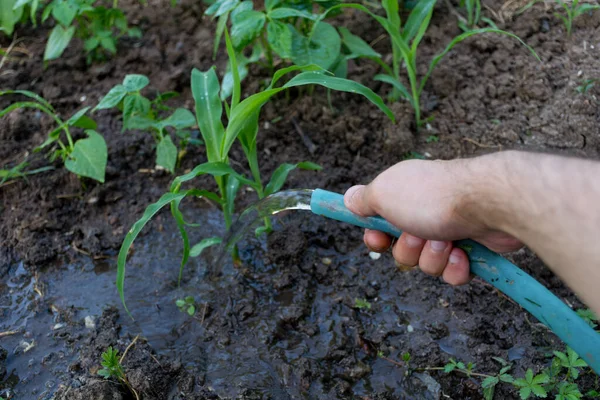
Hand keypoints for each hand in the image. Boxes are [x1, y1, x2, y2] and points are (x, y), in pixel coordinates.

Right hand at [344, 157, 522, 284]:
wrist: (489, 203)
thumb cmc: (432, 197)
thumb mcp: (384, 193)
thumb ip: (363, 199)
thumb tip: (348, 198)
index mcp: (404, 195)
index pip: (381, 223)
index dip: (376, 236)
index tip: (377, 239)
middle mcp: (425, 212)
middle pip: (402, 249)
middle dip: (409, 248)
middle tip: (419, 234)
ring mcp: (450, 230)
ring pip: (427, 263)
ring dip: (433, 256)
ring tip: (447, 240)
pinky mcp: (473, 249)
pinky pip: (451, 273)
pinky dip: (455, 267)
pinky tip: (463, 254)